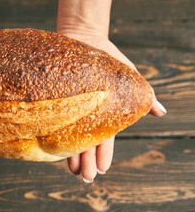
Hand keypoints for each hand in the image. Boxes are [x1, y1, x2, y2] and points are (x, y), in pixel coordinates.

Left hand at [59, 30, 166, 182]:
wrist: (83, 37)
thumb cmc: (109, 58)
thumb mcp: (129, 76)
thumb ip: (144, 96)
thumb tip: (161, 112)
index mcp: (105, 113)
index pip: (106, 139)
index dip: (104, 155)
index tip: (102, 169)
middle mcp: (87, 114)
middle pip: (88, 143)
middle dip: (88, 161)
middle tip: (86, 177)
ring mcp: (72, 107)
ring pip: (72, 136)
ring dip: (72, 155)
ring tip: (72, 170)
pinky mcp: (57, 99)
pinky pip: (56, 120)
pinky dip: (55, 134)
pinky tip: (52, 147)